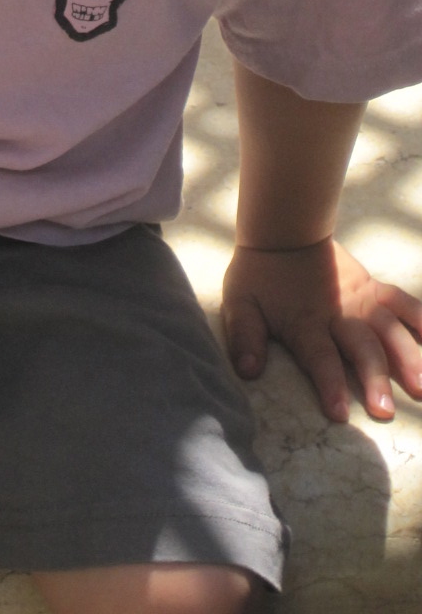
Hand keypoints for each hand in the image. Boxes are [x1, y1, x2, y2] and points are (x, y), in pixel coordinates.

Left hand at [222, 237, 421, 421]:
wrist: (280, 231)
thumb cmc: (258, 275)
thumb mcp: (239, 304)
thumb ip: (244, 337)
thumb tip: (247, 371)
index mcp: (304, 323)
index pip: (318, 358)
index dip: (328, 384)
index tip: (340, 414)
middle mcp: (337, 315)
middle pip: (360, 348)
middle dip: (374, 379)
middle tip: (385, 410)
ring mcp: (359, 301)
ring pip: (388, 329)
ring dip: (408, 357)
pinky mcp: (373, 289)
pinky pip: (402, 302)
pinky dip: (421, 319)